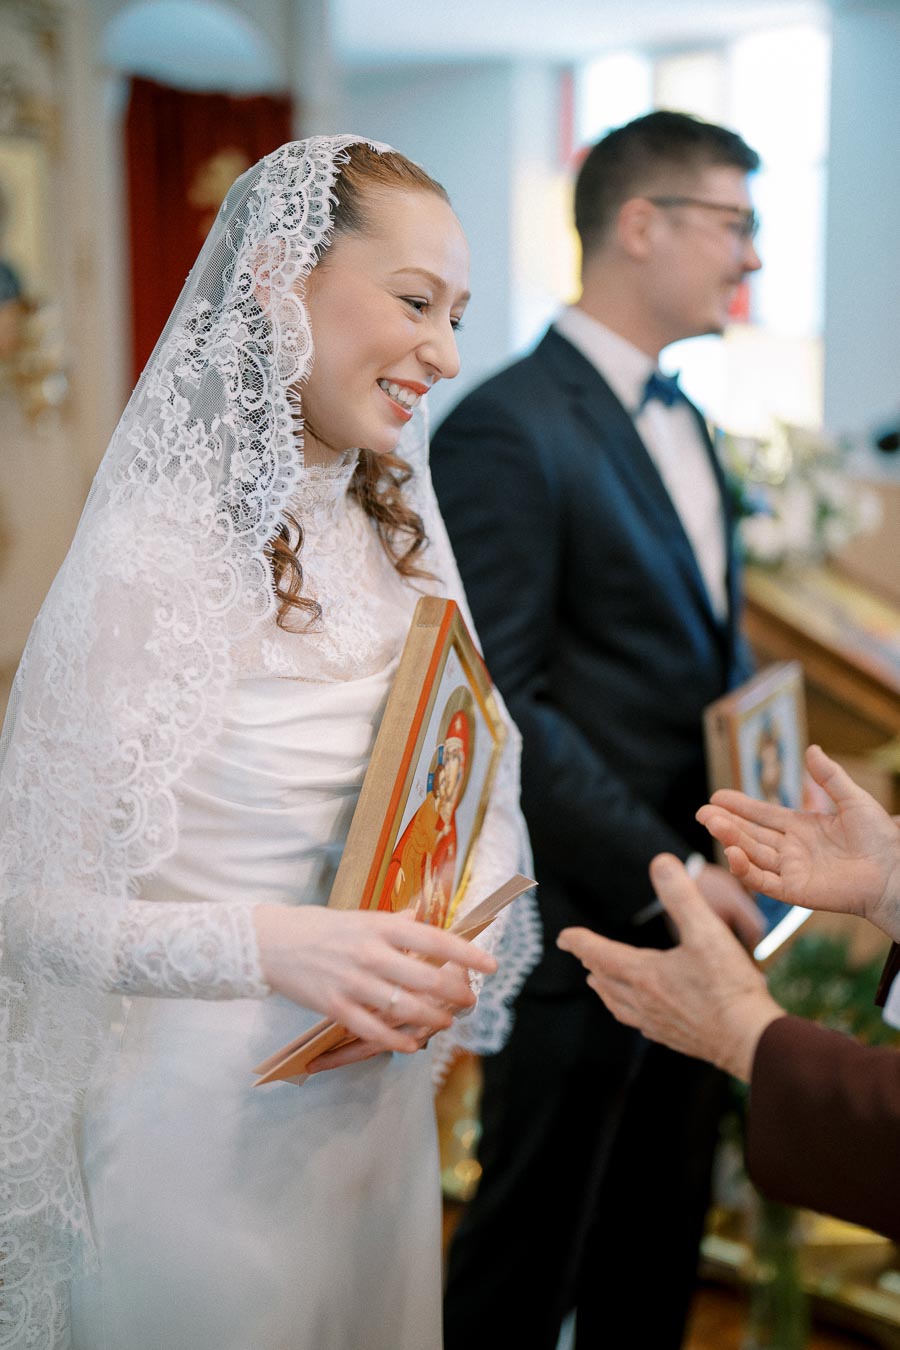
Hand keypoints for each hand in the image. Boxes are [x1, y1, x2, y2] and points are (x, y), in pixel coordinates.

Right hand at [254, 905, 495, 1055]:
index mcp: (379, 926)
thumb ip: (393, 922)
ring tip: (446, 1021)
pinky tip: (411, 1045)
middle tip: (470, 999)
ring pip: (405, 1008)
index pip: (434, 940)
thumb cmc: (319, 926)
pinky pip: (373, 1030)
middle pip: (426, 979)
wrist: (269, 941)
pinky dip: (396, 1040)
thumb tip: (421, 918)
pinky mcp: (334, 1006)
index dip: (467, 954)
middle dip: (456, 994)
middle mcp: (370, 953)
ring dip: (432, 1019)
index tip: (491, 964)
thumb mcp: (360, 915)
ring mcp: (352, 981)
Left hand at [557, 854, 782, 1081]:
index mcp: (643, 974)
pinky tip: (639, 1014)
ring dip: (605, 989)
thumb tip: (661, 861)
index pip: (599, 953)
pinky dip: (628, 1011)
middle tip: (582, 954)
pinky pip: (640, 1023)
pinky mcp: (673, 1038)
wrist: (749, 1039)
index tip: (563, 937)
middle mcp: (643, 1000)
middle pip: (605, 979)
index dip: (579, 942)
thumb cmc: (728, 986)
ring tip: (599, 982)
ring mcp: (657, 1022)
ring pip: (618, 1004)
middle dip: (592, 963)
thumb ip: (682, 895)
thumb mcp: (706, 931)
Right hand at [697, 745, 899, 941]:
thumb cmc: (881, 838)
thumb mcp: (853, 799)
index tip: (717, 796)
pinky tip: (732, 853)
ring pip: (752, 854)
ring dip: (730, 840)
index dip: (740, 806)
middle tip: (703, 812)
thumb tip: (811, 749)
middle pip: (751, 834)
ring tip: (712, 824)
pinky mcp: (795, 891)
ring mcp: (791, 870)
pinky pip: (763, 881)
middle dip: (726, 823)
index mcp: (802, 827)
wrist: (894, 871)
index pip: (763, 815)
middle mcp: (791, 849)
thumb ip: (829, 777)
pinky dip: (745, 869)